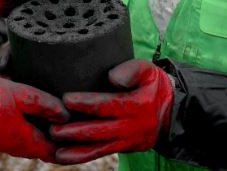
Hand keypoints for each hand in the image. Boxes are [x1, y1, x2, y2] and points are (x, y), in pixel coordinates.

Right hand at [0, 74, 68, 161]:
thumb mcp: (20, 95)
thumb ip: (45, 103)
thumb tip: (66, 114)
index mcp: (27, 141)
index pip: (57, 152)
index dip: (72, 146)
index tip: (84, 135)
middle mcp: (16, 147)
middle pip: (44, 146)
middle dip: (59, 138)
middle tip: (72, 123)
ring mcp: (3, 142)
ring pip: (30, 139)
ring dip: (42, 130)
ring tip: (54, 114)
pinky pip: (17, 133)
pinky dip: (29, 125)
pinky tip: (29, 110)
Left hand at [50, 59, 173, 164]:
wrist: (173, 112)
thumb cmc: (153, 85)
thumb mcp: (148, 71)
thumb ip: (131, 70)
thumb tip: (112, 78)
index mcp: (137, 105)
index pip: (108, 104)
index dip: (87, 103)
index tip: (66, 99)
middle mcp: (132, 126)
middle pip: (100, 130)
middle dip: (76, 131)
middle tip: (53, 129)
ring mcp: (128, 140)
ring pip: (99, 147)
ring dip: (76, 150)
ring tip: (55, 151)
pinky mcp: (124, 148)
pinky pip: (102, 153)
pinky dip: (83, 156)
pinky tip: (64, 157)